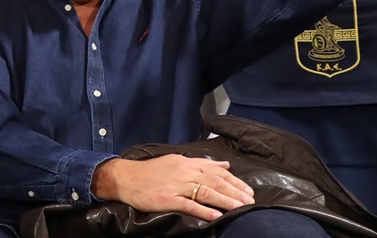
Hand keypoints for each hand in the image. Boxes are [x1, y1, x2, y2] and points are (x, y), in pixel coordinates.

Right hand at [91, 156, 254, 221]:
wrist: (127, 178)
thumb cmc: (152, 171)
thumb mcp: (177, 161)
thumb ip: (202, 163)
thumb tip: (225, 164)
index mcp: (188, 162)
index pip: (217, 171)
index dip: (234, 181)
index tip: (248, 191)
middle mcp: (184, 172)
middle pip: (214, 181)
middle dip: (234, 191)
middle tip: (250, 201)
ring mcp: (175, 185)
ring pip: (205, 192)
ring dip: (224, 200)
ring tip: (239, 208)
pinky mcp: (167, 199)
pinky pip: (188, 204)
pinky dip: (203, 210)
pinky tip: (216, 216)